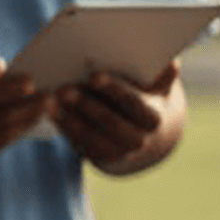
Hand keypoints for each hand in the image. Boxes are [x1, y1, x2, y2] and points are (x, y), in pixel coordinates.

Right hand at [0, 60, 48, 167]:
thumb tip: (3, 67)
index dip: (14, 89)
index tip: (32, 81)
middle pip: (4, 119)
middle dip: (31, 108)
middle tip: (53, 98)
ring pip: (4, 136)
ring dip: (26, 123)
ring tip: (43, 111)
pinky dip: (11, 136)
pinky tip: (21, 125)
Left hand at [52, 59, 179, 172]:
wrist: (140, 133)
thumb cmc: (144, 98)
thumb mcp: (156, 88)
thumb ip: (161, 75)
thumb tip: (169, 62)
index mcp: (153, 119)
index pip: (134, 104)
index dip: (114, 90)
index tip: (93, 76)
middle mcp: (138, 140)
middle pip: (110, 122)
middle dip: (86, 105)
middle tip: (64, 88)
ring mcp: (117, 151)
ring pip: (90, 136)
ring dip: (69, 118)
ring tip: (50, 99)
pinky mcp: (97, 157)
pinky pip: (78, 142)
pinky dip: (63, 126)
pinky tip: (49, 111)